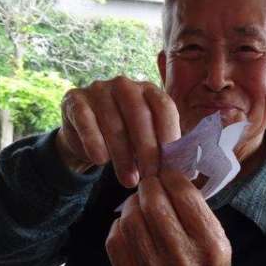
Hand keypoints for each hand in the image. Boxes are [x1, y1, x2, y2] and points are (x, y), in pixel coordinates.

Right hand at [55, 77, 179, 186]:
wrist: (83, 136)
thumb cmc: (125, 139)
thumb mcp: (146, 140)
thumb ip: (164, 148)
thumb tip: (189, 172)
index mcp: (148, 90)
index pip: (164, 108)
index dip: (169, 136)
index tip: (170, 165)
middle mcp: (125, 85)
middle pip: (140, 116)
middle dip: (147, 150)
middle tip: (151, 177)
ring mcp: (98, 89)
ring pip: (114, 123)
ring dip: (123, 156)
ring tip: (129, 181)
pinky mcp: (75, 100)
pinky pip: (86, 121)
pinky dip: (94, 141)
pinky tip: (100, 161)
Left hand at [105, 169, 255, 265]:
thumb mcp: (219, 240)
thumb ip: (197, 210)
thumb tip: (169, 175)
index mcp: (210, 247)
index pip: (183, 196)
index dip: (170, 177)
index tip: (167, 174)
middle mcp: (183, 262)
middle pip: (153, 206)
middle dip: (149, 187)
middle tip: (150, 185)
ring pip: (130, 221)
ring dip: (132, 204)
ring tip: (139, 204)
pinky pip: (114, 242)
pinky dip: (119, 226)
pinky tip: (130, 226)